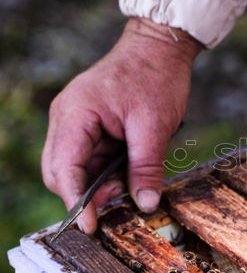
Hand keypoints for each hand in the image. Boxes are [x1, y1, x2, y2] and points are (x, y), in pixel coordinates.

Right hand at [42, 17, 201, 233]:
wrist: (159, 46)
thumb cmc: (155, 76)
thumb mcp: (155, 126)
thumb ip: (147, 168)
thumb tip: (145, 204)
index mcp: (75, 115)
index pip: (65, 169)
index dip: (77, 201)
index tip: (90, 226)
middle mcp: (66, 119)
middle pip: (60, 172)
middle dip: (86, 194)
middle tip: (119, 202)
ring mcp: (75, 121)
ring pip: (75, 168)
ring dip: (99, 183)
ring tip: (130, 182)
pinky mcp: (88, 124)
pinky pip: (89, 157)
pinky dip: (106, 170)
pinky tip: (129, 171)